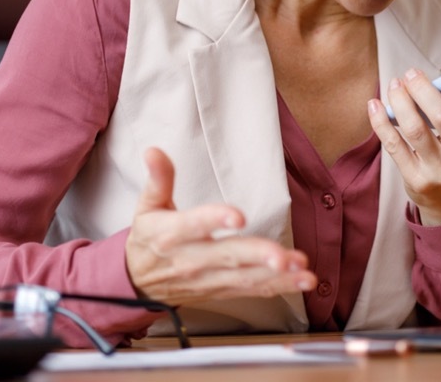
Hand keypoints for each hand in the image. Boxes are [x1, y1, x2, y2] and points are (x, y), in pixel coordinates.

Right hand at [125, 147, 316, 305]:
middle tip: (282, 256)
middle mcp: (191, 259)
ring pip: (244, 277)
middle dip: (257, 256)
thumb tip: (153, 151)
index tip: (238, 217)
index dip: (214, 220)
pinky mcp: (221, 290)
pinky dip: (278, 287)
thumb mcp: (147, 205)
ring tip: (302, 269)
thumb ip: (158, 178)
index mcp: (170, 234)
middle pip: (227, 256)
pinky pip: (252, 290)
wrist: (138, 282)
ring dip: (276, 276)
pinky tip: (301, 281)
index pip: (193, 225)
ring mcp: (208, 278)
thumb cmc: (148, 238)